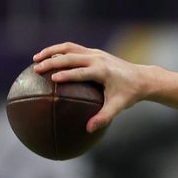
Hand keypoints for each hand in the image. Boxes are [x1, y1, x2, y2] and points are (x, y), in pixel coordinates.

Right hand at [32, 43, 147, 131]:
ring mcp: (96, 53)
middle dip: (52, 61)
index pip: (81, 71)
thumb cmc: (129, 94)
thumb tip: (88, 129)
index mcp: (102, 71)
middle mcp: (98, 59)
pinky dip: (59, 51)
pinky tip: (48, 58)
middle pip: (71, 57)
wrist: (142, 78)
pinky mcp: (94, 52)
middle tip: (36, 69)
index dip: (66, 74)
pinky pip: (73, 48)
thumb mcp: (118, 107)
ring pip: (69, 48)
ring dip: (51, 51)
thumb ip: (103, 117)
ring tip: (35, 59)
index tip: (52, 78)